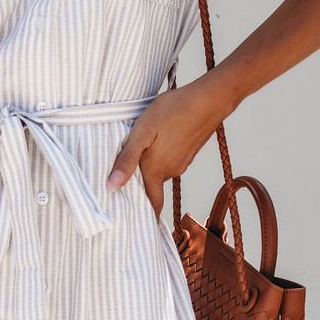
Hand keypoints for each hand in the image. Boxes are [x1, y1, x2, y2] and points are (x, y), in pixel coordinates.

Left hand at [105, 75, 231, 218]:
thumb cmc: (172, 111)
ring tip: (136, 154)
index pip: (151, 204)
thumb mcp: (142, 132)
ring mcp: (182, 162)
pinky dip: (160, 156)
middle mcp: (170, 171)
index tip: (130, 219)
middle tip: (122, 179)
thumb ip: (127, 160)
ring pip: (160, 171)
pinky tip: (156, 141)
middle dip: (139, 186)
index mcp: (156, 170)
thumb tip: (111, 187)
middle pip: (152, 187)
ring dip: (149, 167)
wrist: (209, 99)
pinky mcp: (188, 152)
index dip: (142, 214)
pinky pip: (169, 160)